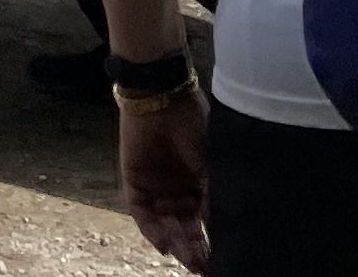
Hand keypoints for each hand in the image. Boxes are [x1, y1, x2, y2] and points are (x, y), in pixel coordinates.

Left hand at [116, 89, 209, 271]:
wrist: (162, 97)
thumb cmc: (192, 124)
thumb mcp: (210, 165)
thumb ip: (213, 198)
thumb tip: (223, 230)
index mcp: (197, 183)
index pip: (203, 220)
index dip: (210, 242)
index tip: (219, 262)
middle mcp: (176, 188)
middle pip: (183, 227)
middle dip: (193, 248)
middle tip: (203, 267)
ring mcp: (155, 185)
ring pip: (164, 224)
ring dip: (176, 243)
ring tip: (189, 260)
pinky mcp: (133, 179)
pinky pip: (141, 212)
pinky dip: (151, 230)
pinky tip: (164, 246)